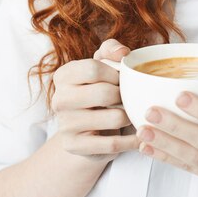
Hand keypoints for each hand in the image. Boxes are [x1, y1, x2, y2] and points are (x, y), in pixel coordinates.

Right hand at [52, 38, 138, 162]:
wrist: (88, 128)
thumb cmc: (100, 88)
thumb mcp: (104, 64)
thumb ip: (112, 50)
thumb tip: (122, 53)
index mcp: (64, 75)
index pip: (94, 68)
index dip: (115, 74)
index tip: (122, 79)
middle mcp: (59, 99)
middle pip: (105, 93)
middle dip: (124, 96)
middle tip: (128, 98)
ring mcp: (65, 125)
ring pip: (113, 118)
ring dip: (129, 116)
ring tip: (130, 114)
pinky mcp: (75, 146)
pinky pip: (112, 144)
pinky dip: (130, 141)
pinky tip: (138, 137)